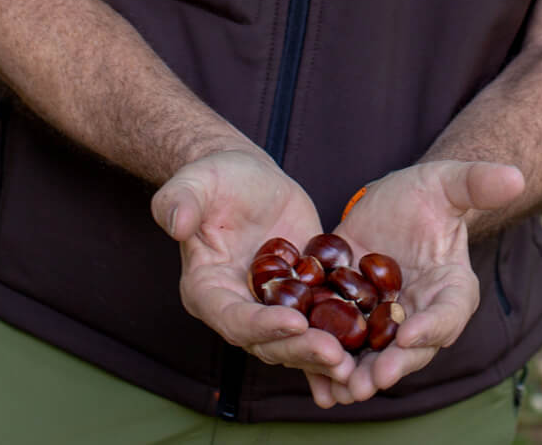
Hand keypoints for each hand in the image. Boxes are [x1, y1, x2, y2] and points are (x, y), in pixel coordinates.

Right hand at [151, 149, 355, 387]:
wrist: (247, 177)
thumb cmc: (214, 178)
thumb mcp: (194, 182)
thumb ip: (179, 201)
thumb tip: (175, 221)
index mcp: (207, 290)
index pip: (233, 318)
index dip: (262, 325)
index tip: (294, 322)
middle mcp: (238, 307)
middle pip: (268, 341)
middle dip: (300, 349)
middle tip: (334, 355)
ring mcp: (271, 305)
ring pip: (296, 340)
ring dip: (322, 354)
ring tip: (352, 364)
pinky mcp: (301, 294)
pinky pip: (318, 320)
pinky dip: (339, 335)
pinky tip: (366, 343)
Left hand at [314, 159, 524, 407]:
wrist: (390, 202)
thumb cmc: (427, 193)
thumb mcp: (448, 181)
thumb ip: (479, 183)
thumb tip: (515, 176)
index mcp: (453, 288)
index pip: (449, 314)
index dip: (432, 326)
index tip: (410, 334)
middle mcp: (422, 313)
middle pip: (413, 348)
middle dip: (394, 364)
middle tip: (373, 378)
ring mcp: (387, 319)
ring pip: (378, 355)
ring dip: (361, 374)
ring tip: (344, 387)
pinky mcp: (354, 316)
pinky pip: (345, 344)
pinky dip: (333, 362)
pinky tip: (317, 380)